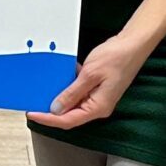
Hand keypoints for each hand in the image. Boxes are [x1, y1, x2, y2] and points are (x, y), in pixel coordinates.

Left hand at [28, 31, 153, 129]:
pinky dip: (68, 86)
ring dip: (59, 98)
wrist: (133, 44)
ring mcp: (98, 98)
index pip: (67, 120)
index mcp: (98, 108)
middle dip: (51, 111)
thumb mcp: (89, 74)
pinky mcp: (97, 89)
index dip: (48, 119)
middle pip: (70, 115)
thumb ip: (72, 93)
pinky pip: (79, 92)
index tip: (32, 114)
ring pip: (73, 103)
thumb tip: (56, 109)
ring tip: (42, 91)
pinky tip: (61, 77)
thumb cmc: (117, 58)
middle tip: (33, 104)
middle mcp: (98, 106)